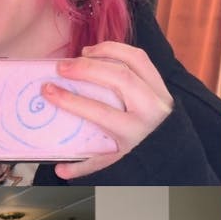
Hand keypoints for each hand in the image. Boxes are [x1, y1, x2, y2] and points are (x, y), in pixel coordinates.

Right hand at [47, 41, 172, 178]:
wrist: (173, 148)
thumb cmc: (138, 153)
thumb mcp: (115, 162)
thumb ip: (88, 165)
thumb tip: (59, 170)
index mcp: (135, 131)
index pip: (100, 112)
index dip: (71, 100)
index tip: (48, 90)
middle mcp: (150, 109)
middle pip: (119, 78)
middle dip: (87, 69)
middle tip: (61, 67)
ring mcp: (159, 92)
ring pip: (132, 60)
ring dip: (103, 52)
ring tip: (81, 54)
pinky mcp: (161, 81)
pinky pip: (139, 57)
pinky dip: (117, 49)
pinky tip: (98, 52)